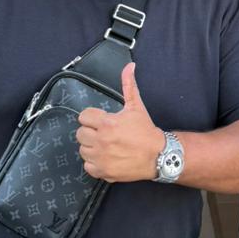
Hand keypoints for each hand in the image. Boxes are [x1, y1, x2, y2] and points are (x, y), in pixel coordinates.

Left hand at [76, 62, 164, 181]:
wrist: (158, 155)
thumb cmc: (145, 130)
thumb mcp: (136, 106)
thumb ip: (129, 85)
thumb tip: (129, 66)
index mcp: (107, 123)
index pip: (83, 117)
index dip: (92, 117)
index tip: (102, 121)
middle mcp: (101, 141)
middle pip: (80, 133)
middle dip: (90, 132)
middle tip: (103, 133)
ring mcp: (101, 158)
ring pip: (83, 149)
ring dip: (91, 147)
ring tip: (105, 145)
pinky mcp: (103, 172)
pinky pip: (88, 166)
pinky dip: (94, 163)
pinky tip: (105, 158)